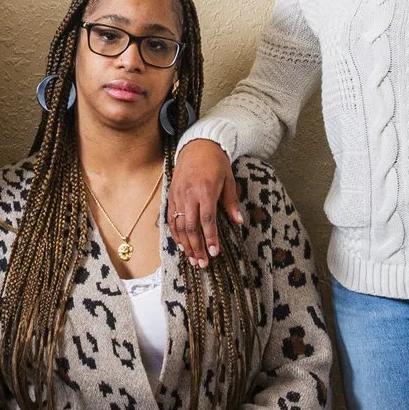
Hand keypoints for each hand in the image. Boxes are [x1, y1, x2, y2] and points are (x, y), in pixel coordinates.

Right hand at [166, 138, 242, 267]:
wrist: (197, 146)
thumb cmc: (216, 163)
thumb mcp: (229, 180)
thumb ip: (231, 203)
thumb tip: (239, 222)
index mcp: (205, 190)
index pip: (206, 220)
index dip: (210, 238)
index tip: (214, 253)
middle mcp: (189, 195)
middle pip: (190, 227)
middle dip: (196, 247)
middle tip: (203, 263)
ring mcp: (178, 195)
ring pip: (178, 225)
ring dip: (185, 244)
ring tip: (192, 260)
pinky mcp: (171, 195)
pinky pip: (170, 218)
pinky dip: (175, 234)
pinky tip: (181, 245)